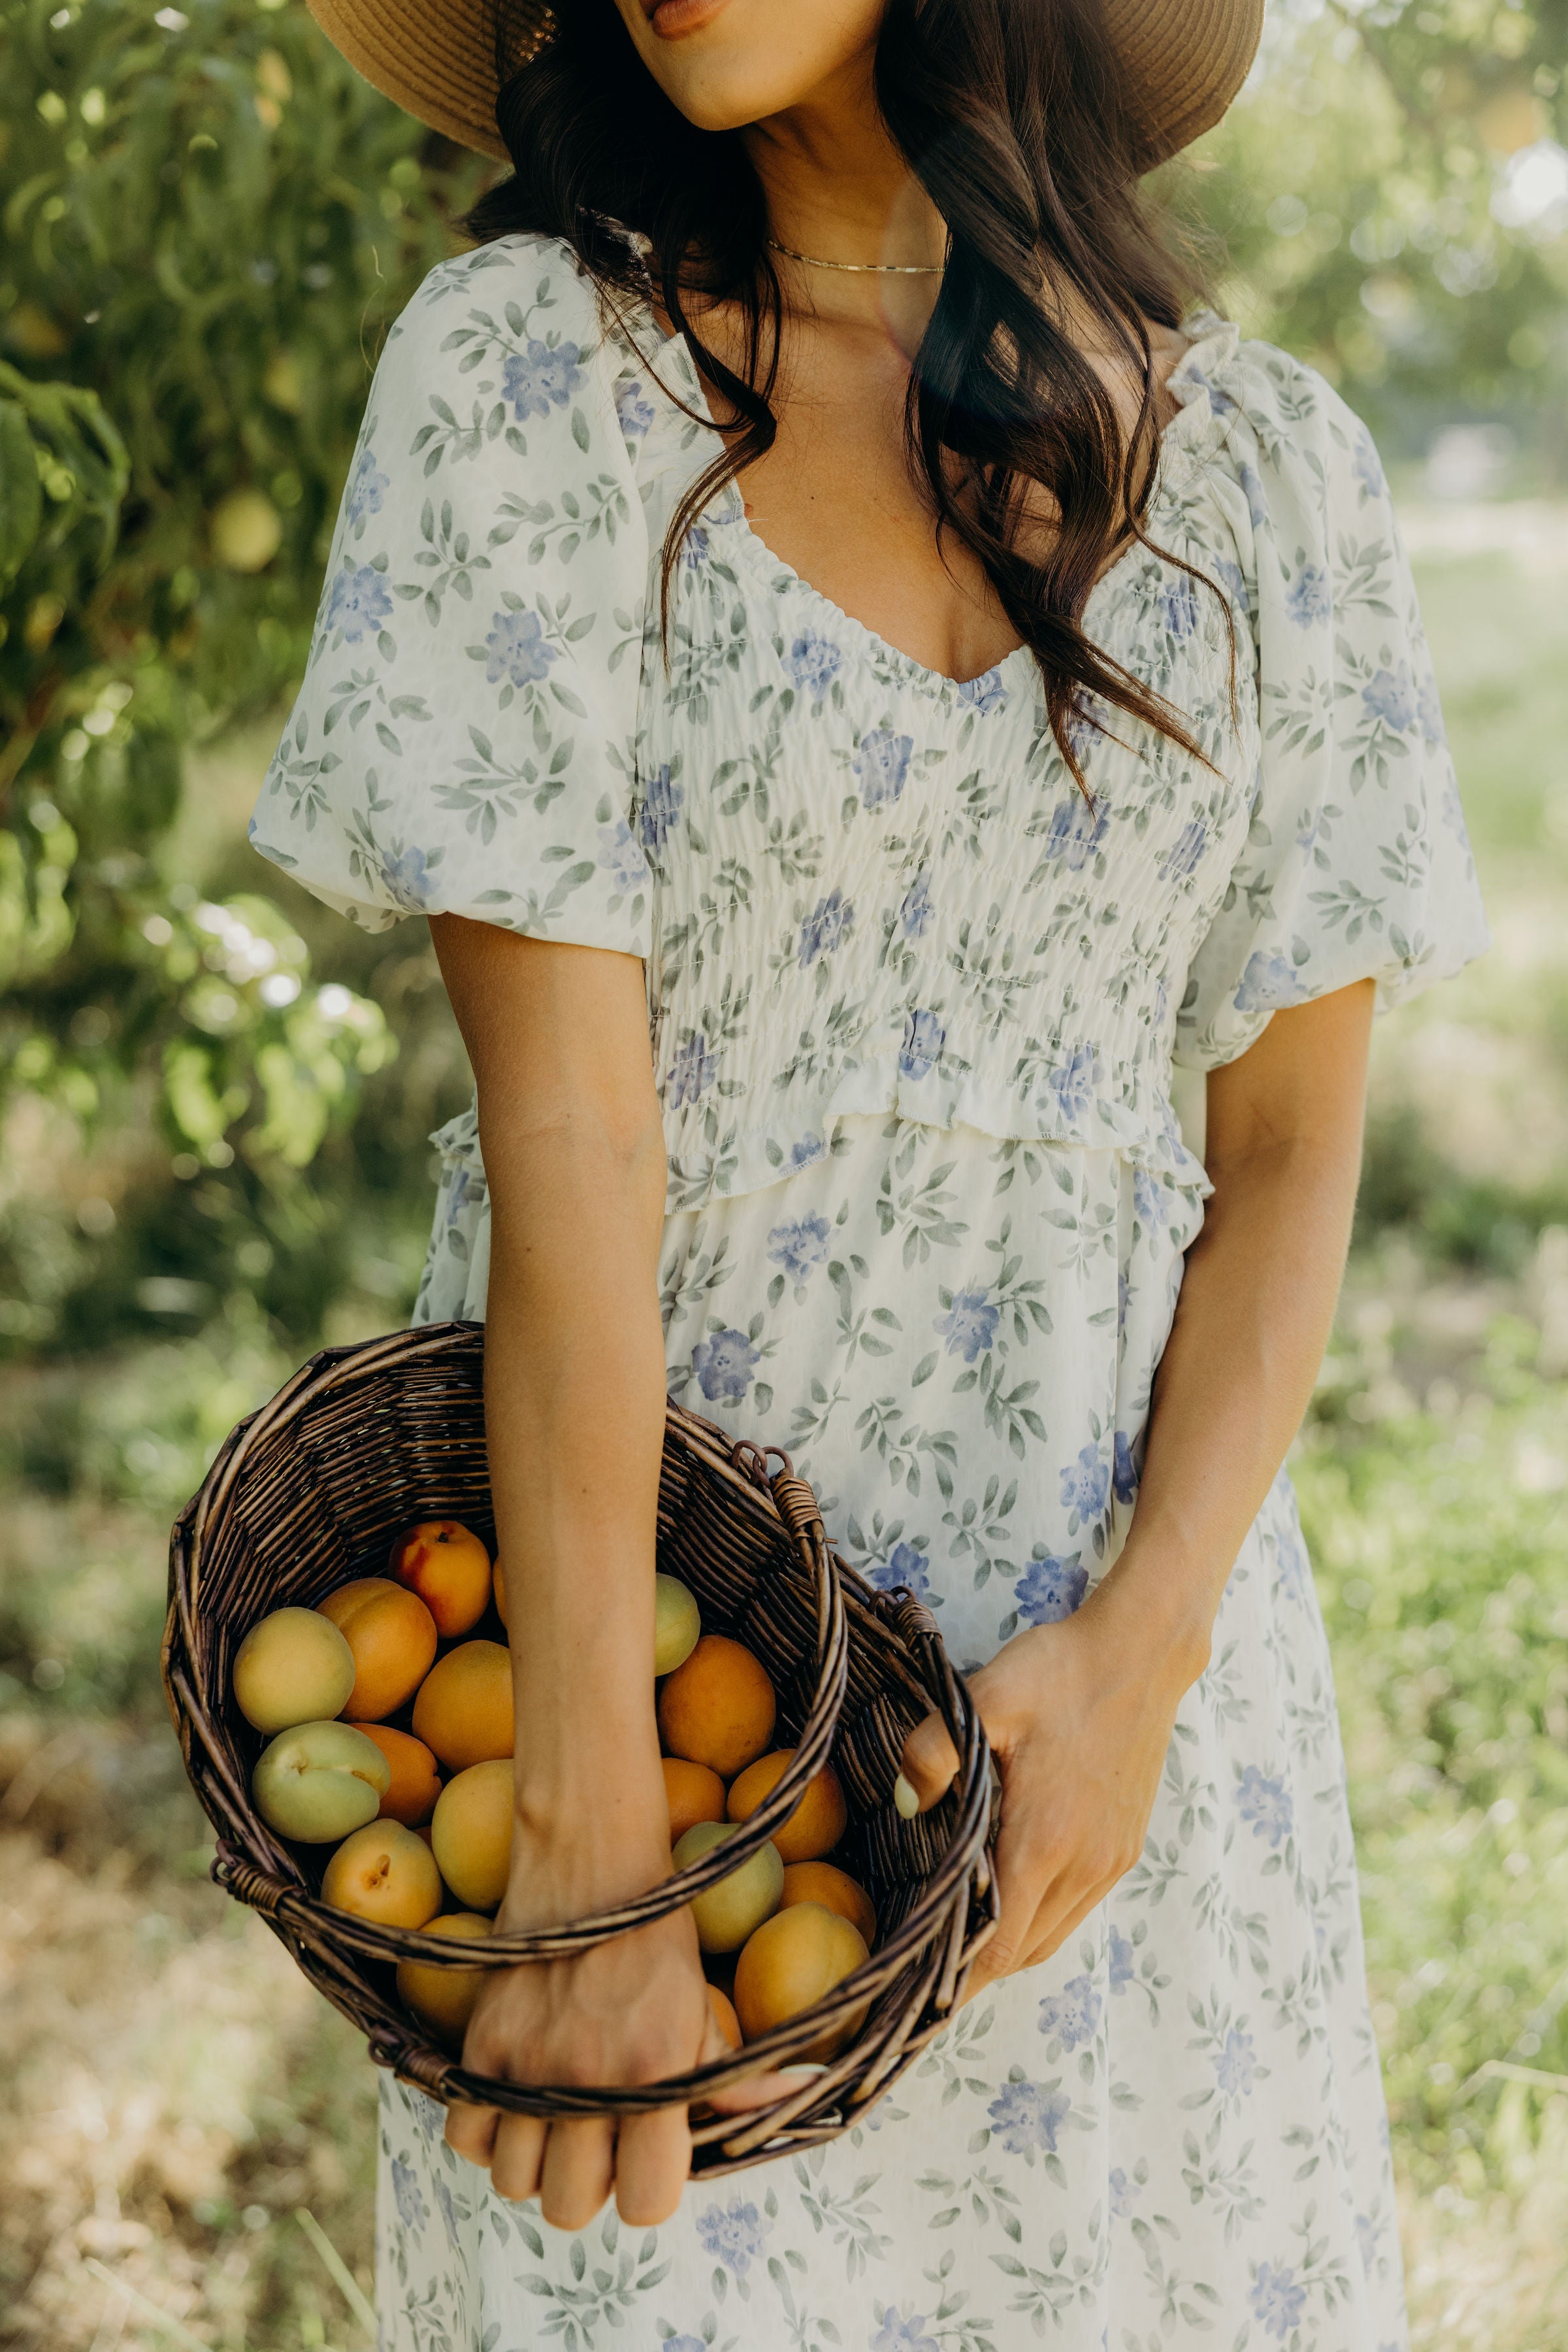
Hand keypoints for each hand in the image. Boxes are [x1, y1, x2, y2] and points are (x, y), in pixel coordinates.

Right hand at [445, 1830, 789, 2229]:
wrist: (590, 1866)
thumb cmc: (655, 1940)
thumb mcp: (702, 2008)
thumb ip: (731, 2079)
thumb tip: (794, 2098)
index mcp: (653, 2075)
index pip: (646, 2204)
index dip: (649, 2188)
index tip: (648, 2155)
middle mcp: (585, 2080)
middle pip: (569, 2209)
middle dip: (588, 2183)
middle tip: (599, 2138)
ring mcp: (526, 2065)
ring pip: (512, 2184)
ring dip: (535, 2161)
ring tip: (555, 2117)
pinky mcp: (481, 2045)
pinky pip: (465, 2138)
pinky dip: (486, 2130)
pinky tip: (516, 2095)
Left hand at [899, 1574, 1206, 1997]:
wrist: (1142, 1652)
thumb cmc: (1061, 1672)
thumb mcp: (986, 1695)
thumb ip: (935, 1751)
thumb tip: (905, 1804)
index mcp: (1046, 1840)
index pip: (998, 1948)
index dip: (956, 1980)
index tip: (916, 1995)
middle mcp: (1084, 1865)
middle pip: (1022, 1955)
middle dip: (972, 1971)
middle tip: (920, 1966)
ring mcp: (1111, 1860)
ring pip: (1051, 1937)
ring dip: (1007, 1947)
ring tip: (956, 1940)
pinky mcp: (1124, 1847)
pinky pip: (1076, 1909)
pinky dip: (1038, 1919)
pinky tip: (1007, 1893)